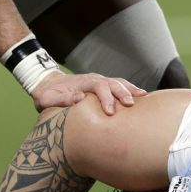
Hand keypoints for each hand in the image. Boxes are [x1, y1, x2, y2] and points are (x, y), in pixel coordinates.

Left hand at [30, 71, 145, 114]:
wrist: (48, 85)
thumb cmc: (47, 95)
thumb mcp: (47, 99)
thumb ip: (62, 99)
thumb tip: (79, 98)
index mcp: (82, 83)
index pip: (98, 86)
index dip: (106, 98)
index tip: (110, 111)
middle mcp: (94, 79)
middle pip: (112, 83)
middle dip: (122, 93)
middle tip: (130, 105)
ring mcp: (100, 82)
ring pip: (118, 83)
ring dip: (130, 89)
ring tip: (143, 98)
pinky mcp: (103, 88)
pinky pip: (119, 86)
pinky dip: (130, 90)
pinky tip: (142, 97)